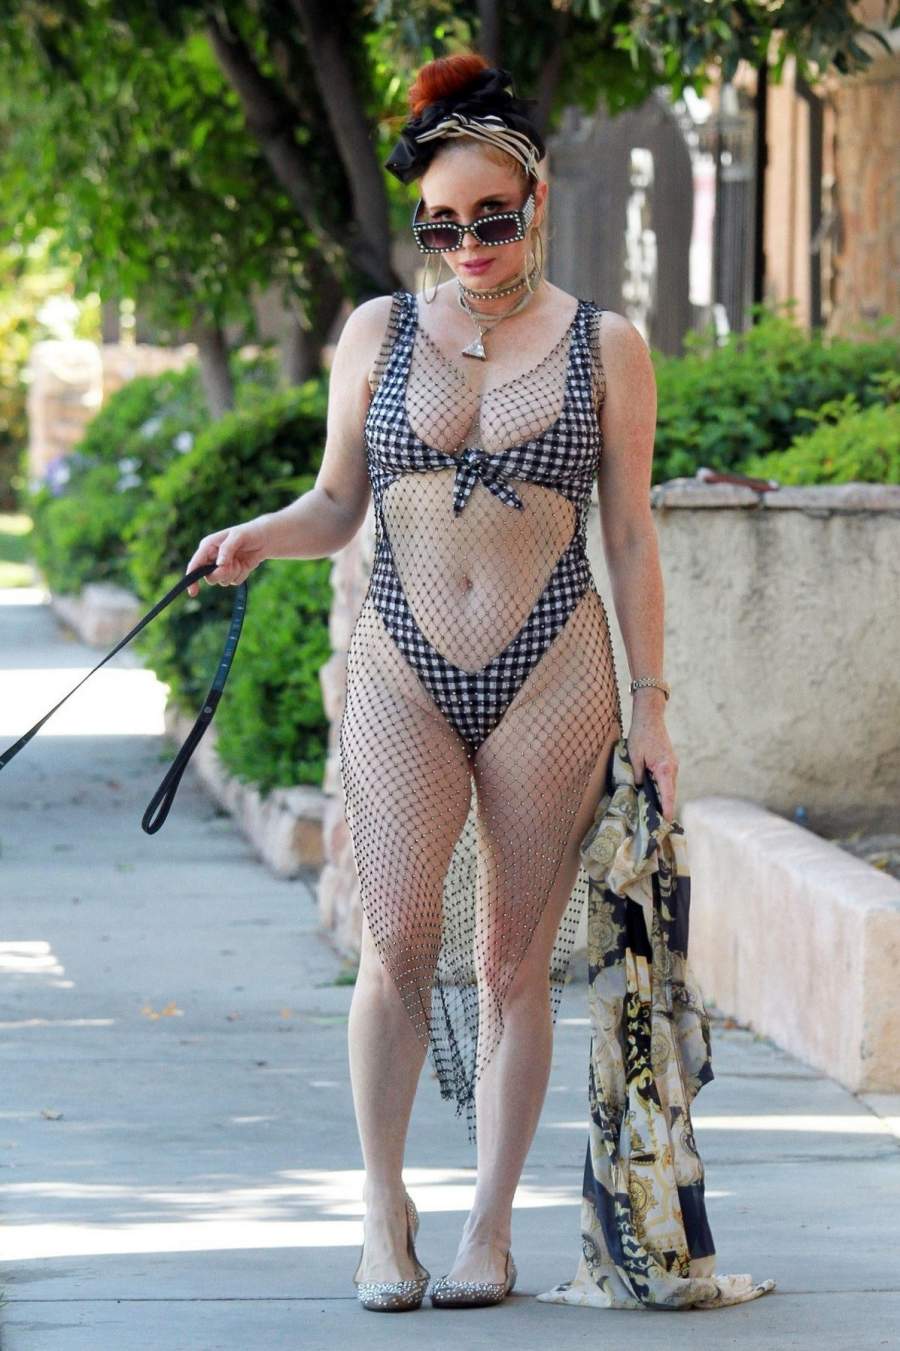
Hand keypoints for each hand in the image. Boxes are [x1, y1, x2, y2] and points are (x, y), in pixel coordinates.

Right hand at [184, 517, 270, 596]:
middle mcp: (212, 558)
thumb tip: (219, 564)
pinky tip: (245, 563)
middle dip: (222, 574)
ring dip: (233, 573)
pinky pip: (234, 581)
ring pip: (223, 581)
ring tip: (240, 559)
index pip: (195, 564)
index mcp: (208, 547)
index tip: (193, 592)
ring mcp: (222, 567)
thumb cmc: (249, 533)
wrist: (264, 539)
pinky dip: (242, 574)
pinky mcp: (233, 573)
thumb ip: (227, 549)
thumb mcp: (238, 536)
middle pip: (210, 577)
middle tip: (232, 564)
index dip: (191, 579)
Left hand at [627, 692, 677, 819]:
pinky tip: (653, 794)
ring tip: (654, 812)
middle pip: (670, 793)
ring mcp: (673, 765)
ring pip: (669, 787)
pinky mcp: (670, 762)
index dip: (667, 810)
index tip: (666, 823)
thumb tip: (639, 789)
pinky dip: (662, 789)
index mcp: (665, 769)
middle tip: (657, 823)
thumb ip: (637, 775)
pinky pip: (667, 780)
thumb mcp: (634, 757)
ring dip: (663, 798)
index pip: (668, 795)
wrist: (650, 718)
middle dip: (665, 808)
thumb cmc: (641, 736)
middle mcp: (673, 768)